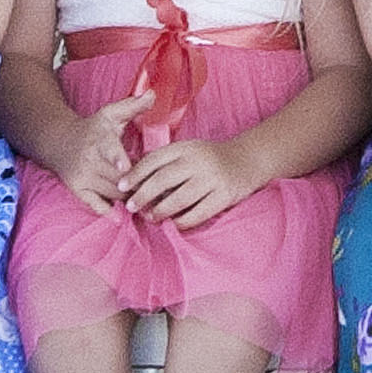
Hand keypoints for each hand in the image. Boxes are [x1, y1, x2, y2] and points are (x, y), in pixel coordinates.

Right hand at [49, 93, 146, 208]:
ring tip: (154, 204)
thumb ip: (133, 105)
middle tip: (163, 192)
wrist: (59, 142)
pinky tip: (120, 217)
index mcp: (100, 140)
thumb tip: (153, 93)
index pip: (109, 149)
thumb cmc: (93, 129)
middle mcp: (90, 160)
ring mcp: (83, 177)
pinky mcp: (78, 189)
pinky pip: (93, 204)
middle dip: (139, 184)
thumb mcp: (110, 113)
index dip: (117, 158)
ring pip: (111, 192)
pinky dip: (107, 212)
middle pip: (117, 177)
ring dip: (131, 199)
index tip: (125, 166)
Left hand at [124, 137, 255, 228]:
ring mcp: (212, 179)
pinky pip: (198, 213)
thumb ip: (167, 160)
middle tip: (131, 207)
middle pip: (163, 180)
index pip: (154, 160)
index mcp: (186, 148)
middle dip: (143, 195)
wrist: (250, 159)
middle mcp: (198, 161)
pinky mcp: (225, 195)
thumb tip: (135, 180)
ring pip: (178, 199)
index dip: (135, 174)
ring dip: (160, 211)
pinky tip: (173, 224)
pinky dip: (182, 221)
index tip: (121, 186)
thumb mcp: (190, 150)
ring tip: (150, 217)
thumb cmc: (212, 158)